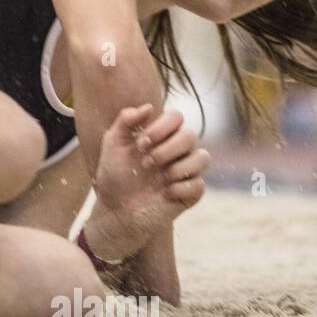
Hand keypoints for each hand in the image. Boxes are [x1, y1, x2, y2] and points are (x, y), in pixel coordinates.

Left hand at [84, 104, 210, 260]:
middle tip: (146, 163)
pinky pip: (200, 184)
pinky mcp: (191, 194)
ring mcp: (186, 172)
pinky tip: (165, 193)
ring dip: (178, 167)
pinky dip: (181, 188)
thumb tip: (149, 106)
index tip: (140, 144)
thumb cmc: (115, 175)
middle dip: (166, 149)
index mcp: (162, 136)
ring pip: (204, 158)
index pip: (176, 117)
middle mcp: (178, 151)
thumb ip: (125, 120)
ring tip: (159, 178)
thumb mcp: (112, 144)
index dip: (161, 127)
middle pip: (190, 136)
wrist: (115, 210)